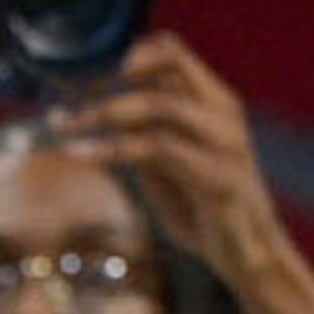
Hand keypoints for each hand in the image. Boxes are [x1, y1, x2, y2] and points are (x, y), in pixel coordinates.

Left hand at [59, 34, 284, 285]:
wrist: (250, 261)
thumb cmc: (205, 213)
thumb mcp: (167, 169)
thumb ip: (144, 137)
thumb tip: (97, 114)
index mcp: (214, 104)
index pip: (171, 53)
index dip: (124, 57)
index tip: (82, 81)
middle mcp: (223, 114)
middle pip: (169, 63)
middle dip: (110, 76)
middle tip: (67, 100)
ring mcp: (225, 143)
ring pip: (159, 104)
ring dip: (103, 111)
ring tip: (62, 126)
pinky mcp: (219, 177)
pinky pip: (158, 149)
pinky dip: (112, 148)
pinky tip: (81, 154)